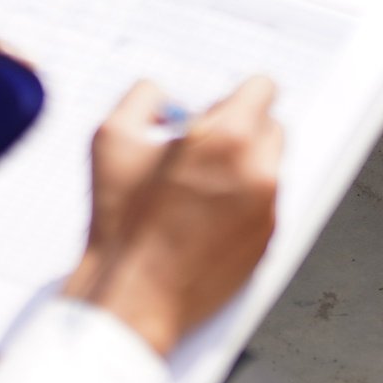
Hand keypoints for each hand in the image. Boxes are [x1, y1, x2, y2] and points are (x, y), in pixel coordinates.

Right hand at [66, 77, 281, 355]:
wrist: (133, 295)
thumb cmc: (120, 221)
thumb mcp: (111, 138)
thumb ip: (143, 96)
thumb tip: (166, 94)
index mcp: (227, 138)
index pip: (262, 88)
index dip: (233, 96)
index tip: (216, 109)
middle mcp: (259, 171)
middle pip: (270, 126)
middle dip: (239, 130)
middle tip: (200, 149)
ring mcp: (268, 209)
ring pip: (268, 166)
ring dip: (242, 166)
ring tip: (198, 188)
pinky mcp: (268, 241)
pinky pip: (265, 204)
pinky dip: (243, 202)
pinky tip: (203, 218)